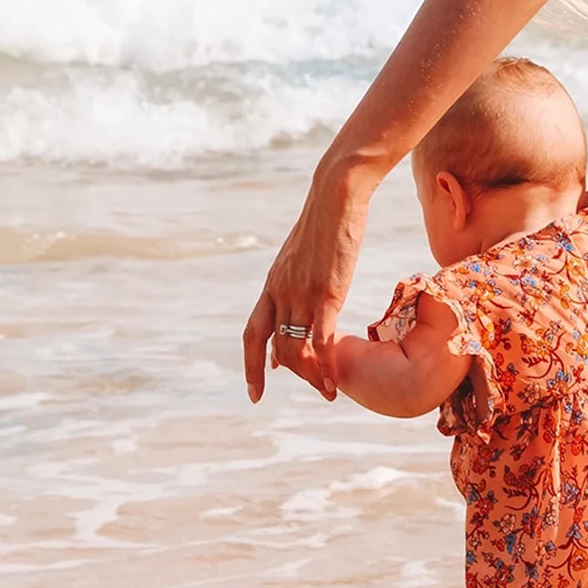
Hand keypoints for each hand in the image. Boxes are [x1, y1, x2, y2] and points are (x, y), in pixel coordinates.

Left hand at [243, 160, 376, 403]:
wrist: (335, 196)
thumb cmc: (327, 218)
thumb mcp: (303, 253)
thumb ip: (297, 277)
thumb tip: (298, 293)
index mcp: (273, 283)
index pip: (253, 333)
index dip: (252, 364)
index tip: (256, 390)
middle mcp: (281, 293)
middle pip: (275, 348)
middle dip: (290, 376)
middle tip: (314, 391)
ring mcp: (301, 294)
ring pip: (296, 349)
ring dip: (311, 376)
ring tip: (328, 391)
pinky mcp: (326, 293)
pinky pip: (321, 340)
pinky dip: (325, 365)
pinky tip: (334, 379)